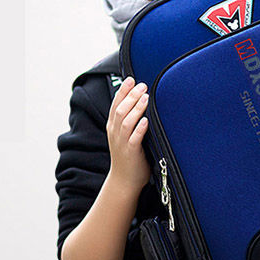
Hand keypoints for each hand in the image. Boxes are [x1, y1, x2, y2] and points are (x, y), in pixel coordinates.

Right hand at [106, 77, 150, 191]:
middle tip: (142, 85)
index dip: (123, 91)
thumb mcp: (125, 135)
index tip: (131, 79)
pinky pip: (134, 139)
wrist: (124, 180)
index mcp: (113, 127)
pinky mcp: (130, 153)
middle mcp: (115, 133)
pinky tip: (146, 120)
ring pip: (126, 122)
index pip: (116, 105)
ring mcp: (121, 143)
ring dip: (136, 109)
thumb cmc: (129, 156)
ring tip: (145, 98)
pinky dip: (139, 129)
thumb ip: (130, 120)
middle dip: (131, 96)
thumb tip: (140, 101)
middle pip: (120, 110)